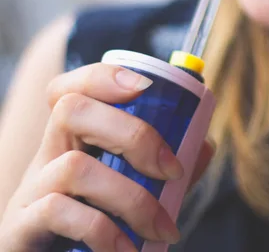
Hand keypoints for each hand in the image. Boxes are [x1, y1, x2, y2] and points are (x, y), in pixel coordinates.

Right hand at [0, 63, 213, 251]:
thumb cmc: (101, 226)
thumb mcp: (138, 192)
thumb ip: (167, 170)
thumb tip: (204, 145)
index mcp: (74, 141)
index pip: (70, 90)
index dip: (103, 77)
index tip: (145, 86)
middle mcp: (47, 156)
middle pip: (72, 110)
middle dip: (134, 134)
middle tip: (172, 170)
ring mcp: (30, 191)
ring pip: (74, 167)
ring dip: (131, 198)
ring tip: (161, 228)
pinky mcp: (20, 228)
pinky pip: (58, 212)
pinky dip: (103, 231)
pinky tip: (126, 250)